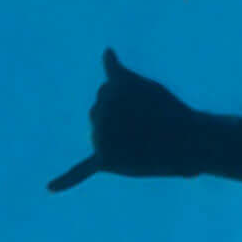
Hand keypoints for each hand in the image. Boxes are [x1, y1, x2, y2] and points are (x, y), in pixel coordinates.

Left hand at [48, 49, 202, 190]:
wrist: (190, 142)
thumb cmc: (171, 111)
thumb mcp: (147, 84)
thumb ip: (121, 74)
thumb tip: (106, 54)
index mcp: (112, 86)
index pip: (108, 88)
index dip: (131, 97)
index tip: (149, 102)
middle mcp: (101, 109)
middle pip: (100, 110)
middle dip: (121, 115)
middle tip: (150, 122)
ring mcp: (102, 136)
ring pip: (98, 132)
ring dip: (117, 134)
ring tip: (143, 138)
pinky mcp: (106, 160)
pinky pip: (81, 171)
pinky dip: (66, 180)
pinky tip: (50, 187)